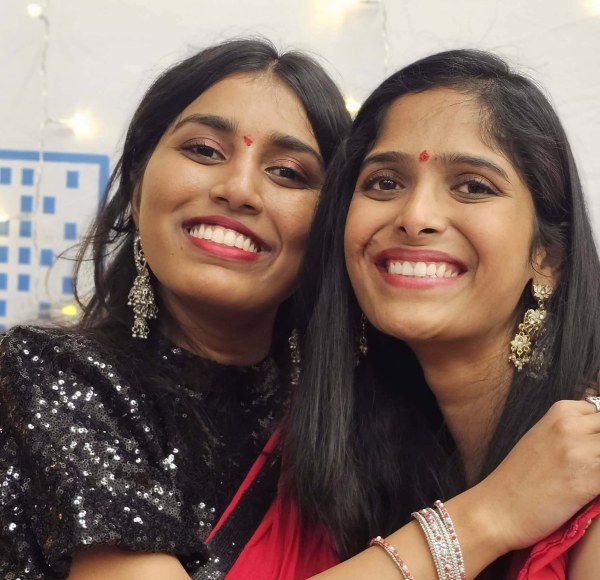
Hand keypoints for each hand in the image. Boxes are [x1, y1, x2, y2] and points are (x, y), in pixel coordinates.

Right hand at [471, 395, 599, 553]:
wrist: (498, 508)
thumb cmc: (518, 477)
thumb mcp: (542, 438)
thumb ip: (572, 429)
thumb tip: (596, 435)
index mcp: (560, 411)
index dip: (598, 434)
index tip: (589, 449)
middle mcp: (571, 426)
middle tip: (589, 465)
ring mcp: (580, 451)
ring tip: (588, 477)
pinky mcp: (589, 480)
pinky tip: (589, 489)